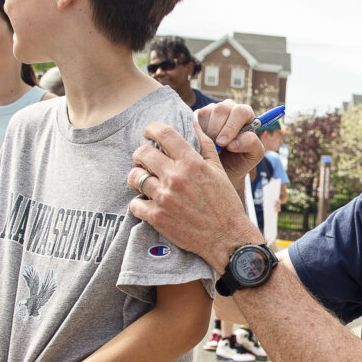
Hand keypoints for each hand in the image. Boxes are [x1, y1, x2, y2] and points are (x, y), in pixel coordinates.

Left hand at [129, 115, 262, 269]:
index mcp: (192, 163)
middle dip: (140, 156)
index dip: (151, 129)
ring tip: (145, 183)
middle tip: (145, 162)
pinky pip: (134, 204)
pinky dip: (139, 204)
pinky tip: (149, 204)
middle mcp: (176, 177)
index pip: (163, 133)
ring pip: (135, 178)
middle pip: (142, 153)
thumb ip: (205, 145)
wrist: (227, 238)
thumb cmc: (224, 203)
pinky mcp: (157, 217)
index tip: (148, 133)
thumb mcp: (218, 170)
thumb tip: (196, 123)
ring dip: (138, 179)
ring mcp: (165, 198)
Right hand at [194, 101, 264, 184]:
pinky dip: (196, 133)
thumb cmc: (240, 160)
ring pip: (206, 113)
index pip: (241, 111)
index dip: (232, 127)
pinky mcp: (197, 115)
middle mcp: (229, 108)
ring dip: (207, 133)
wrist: (222, 168)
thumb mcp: (252, 155)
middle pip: (222, 109)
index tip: (227, 145)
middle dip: (218, 131)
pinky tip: (201, 143)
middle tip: (217, 147)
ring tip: (211, 147)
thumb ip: (251, 144)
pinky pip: (193, 119)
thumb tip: (234, 142)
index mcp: (245, 114)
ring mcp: (211, 110)